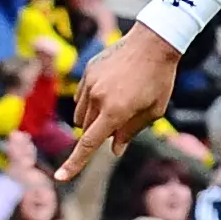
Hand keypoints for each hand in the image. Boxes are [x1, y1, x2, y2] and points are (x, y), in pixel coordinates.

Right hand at [56, 32, 181, 180]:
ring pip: (80, 114)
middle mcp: (97, 98)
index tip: (61, 177)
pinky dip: (91, 101)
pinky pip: (81, 96)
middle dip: (99, 132)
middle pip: (86, 129)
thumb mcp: (153, 110)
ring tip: (119, 102)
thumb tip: (114, 149)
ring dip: (93, 118)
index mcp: (115, 111)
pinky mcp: (87, 71)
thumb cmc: (159, 79)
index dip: (75, 163)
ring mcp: (90, 83)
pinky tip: (112, 88)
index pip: (89, 143)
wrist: (154, 42)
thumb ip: (131, 131)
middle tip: (123, 119)